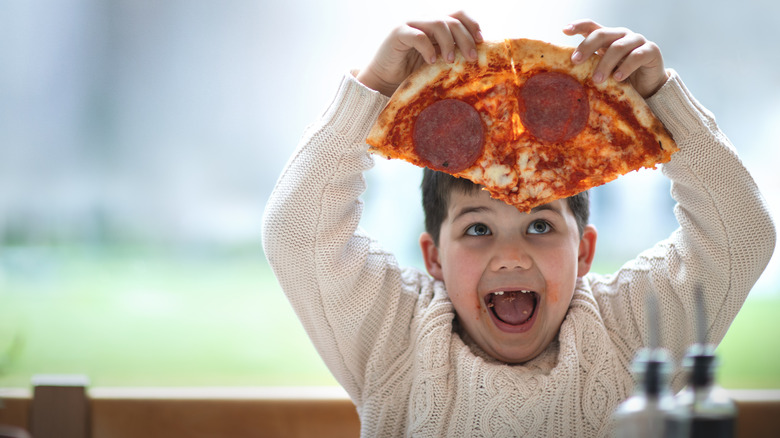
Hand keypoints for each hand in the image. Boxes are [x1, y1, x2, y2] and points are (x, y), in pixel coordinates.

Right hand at [356, 11, 482, 96]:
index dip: (472, 24)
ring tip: (450, 61)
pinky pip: (418, 36)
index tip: (481, 41)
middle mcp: (425, 20)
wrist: (384, 79)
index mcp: (436, 24)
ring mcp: (411, 24)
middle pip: (452, 20)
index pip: (459, 14)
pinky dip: (428, 48)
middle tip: (472, 58)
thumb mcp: (437, 61)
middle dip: (465, 38)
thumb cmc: (412, 72)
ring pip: (437, 23)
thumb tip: (478, 57)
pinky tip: (432, 61)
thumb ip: (452, 53)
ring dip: (448, 42)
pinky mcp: (398, 33)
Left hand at [564, 20, 669, 97]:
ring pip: (618, 47)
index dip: (578, 25)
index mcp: (607, 38)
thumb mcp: (603, 70)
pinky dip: (625, 67)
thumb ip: (590, 66)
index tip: (564, 30)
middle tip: (575, 62)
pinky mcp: (651, 50)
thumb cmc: (621, 78)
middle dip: (586, 47)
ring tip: (597, 80)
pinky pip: (636, 56)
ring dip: (605, 64)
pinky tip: (617, 78)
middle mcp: (621, 35)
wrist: (648, 86)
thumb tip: (567, 72)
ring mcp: (637, 41)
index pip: (591, 26)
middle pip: (601, 34)